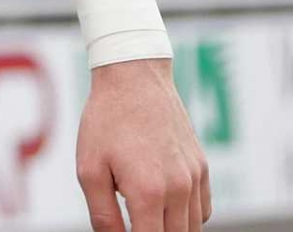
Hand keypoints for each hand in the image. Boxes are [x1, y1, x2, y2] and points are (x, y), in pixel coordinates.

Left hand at [77, 59, 208, 231]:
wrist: (134, 76)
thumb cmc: (107, 120)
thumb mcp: (89, 168)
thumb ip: (102, 215)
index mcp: (148, 192)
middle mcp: (179, 188)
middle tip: (134, 220)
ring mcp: (195, 177)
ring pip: (192, 229)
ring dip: (171, 230)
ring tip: (146, 215)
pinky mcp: (202, 166)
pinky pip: (203, 210)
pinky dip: (188, 217)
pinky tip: (165, 206)